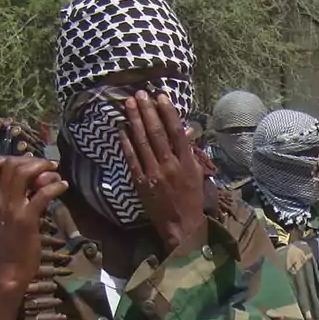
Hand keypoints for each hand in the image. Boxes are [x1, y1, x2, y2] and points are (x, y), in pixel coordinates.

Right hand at [0, 157, 67, 288]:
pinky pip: (41, 195)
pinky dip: (55, 186)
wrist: (10, 267)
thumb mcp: (8, 216)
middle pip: (12, 165)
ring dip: (44, 169)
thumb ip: (17, 197)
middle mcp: (0, 199)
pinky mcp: (26, 218)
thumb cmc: (12, 242)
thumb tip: (34, 181)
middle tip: (49, 165)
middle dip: (33, 161)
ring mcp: (12, 208)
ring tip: (56, 172)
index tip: (30, 161)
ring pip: (24, 175)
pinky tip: (63, 186)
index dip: (13, 158)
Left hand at [118, 90, 207, 250]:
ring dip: (135, 121)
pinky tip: (122, 128)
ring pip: (143, 142)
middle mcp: (170, 166)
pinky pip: (132, 158)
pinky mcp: (141, 182)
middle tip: (139, 94)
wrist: (181, 225)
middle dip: (147, 111)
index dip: (167, 112)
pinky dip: (126, 142)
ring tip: (129, 104)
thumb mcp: (196, 174)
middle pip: (157, 133)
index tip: (160, 97)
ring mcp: (154, 174)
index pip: (176, 131)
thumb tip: (185, 130)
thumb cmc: (191, 198)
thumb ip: (189, 151)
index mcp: (187, 163)